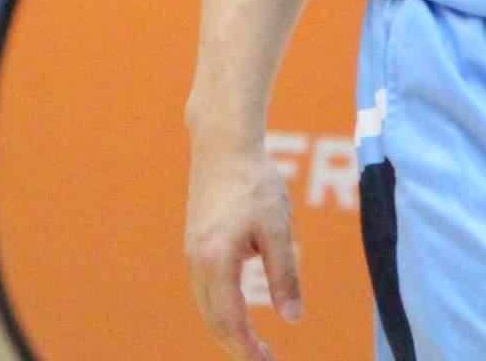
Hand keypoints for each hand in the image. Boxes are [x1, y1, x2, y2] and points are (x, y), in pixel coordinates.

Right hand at [185, 138, 300, 360]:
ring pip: (206, 306)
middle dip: (237, 347)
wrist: (223, 144)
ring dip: (229, 331)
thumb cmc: (254, 183)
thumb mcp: (277, 230)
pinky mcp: (195, 243)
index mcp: (215, 260)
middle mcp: (196, 261)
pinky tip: (241, 313)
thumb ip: (284, 276)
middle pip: (213, 320)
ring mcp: (192, 252)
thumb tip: (293, 319)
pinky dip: (221, 311)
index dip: (248, 349)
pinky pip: (204, 290)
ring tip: (256, 346)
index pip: (229, 320)